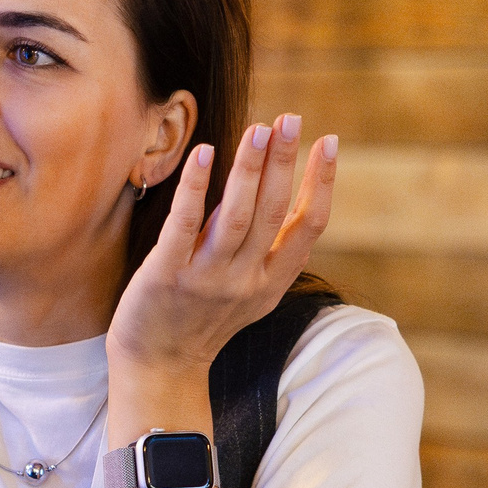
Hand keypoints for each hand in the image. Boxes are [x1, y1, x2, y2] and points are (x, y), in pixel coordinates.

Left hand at [108, 115, 337, 375]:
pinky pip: (185, 225)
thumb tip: (276, 188)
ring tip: (258, 129)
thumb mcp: (248, 292)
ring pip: (236, 216)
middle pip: (274, 212)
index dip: (322, 183)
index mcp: (272, 282)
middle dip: (284, 162)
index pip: (310, 226)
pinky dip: (197, 187)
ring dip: (249, 169)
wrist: (158, 368)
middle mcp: (245, 280)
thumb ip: (265, 249)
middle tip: (290, 118)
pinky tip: (205, 153)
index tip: (329, 141)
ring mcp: (206, 279)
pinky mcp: (166, 275)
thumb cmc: (201, 320)